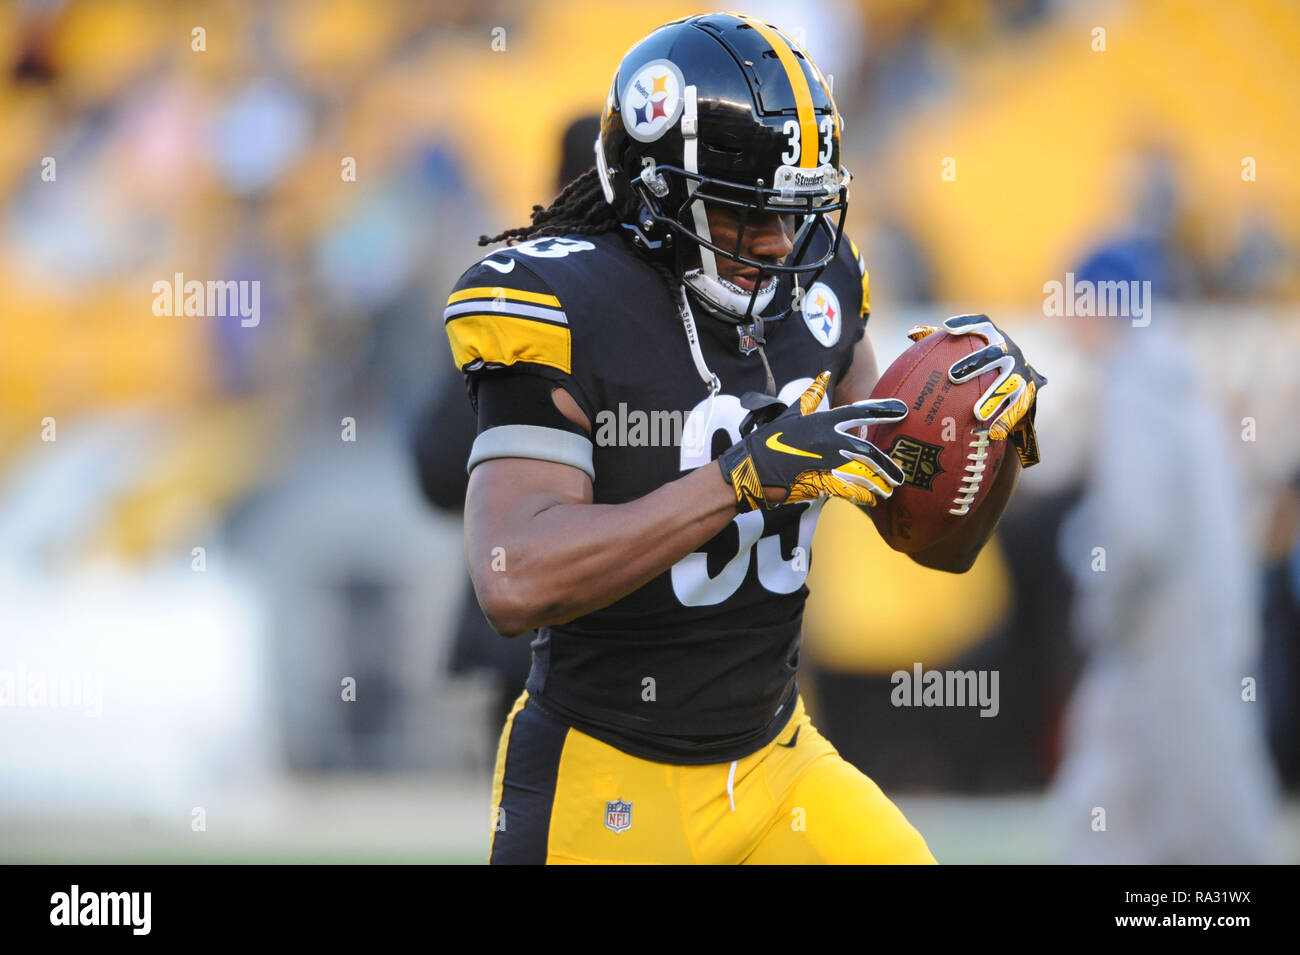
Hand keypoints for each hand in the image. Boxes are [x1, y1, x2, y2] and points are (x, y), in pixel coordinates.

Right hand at [718, 372, 907, 511]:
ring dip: (879, 483)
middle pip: (868, 451)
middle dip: (887, 464)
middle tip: (899, 474)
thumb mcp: (790, 414)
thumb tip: (823, 375)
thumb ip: (811, 396)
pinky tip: (872, 500)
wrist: (751, 469)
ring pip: (862, 473)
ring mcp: (825, 462)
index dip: (883, 410)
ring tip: (889, 490)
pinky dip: (863, 496)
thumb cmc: (769, 440)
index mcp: (823, 422)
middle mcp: (828, 440)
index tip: (903, 410)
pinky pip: (849, 490)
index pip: (860, 413)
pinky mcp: (820, 483)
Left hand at [906, 314, 1044, 466]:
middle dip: (975, 364)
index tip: (947, 328)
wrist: (1019, 379)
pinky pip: (1019, 407)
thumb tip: (911, 333)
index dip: (966, 323)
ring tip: (977, 414)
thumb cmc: (980, 362)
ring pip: (1010, 383)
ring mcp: (1021, 371)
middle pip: (995, 354)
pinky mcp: (1028, 393)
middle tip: (952, 376)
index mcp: (994, 337)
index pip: (982, 324)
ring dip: (993, 398)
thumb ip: (940, 340)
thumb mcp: (966, 348)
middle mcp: (1010, 351)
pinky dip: (1006, 420)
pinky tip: (993, 433)